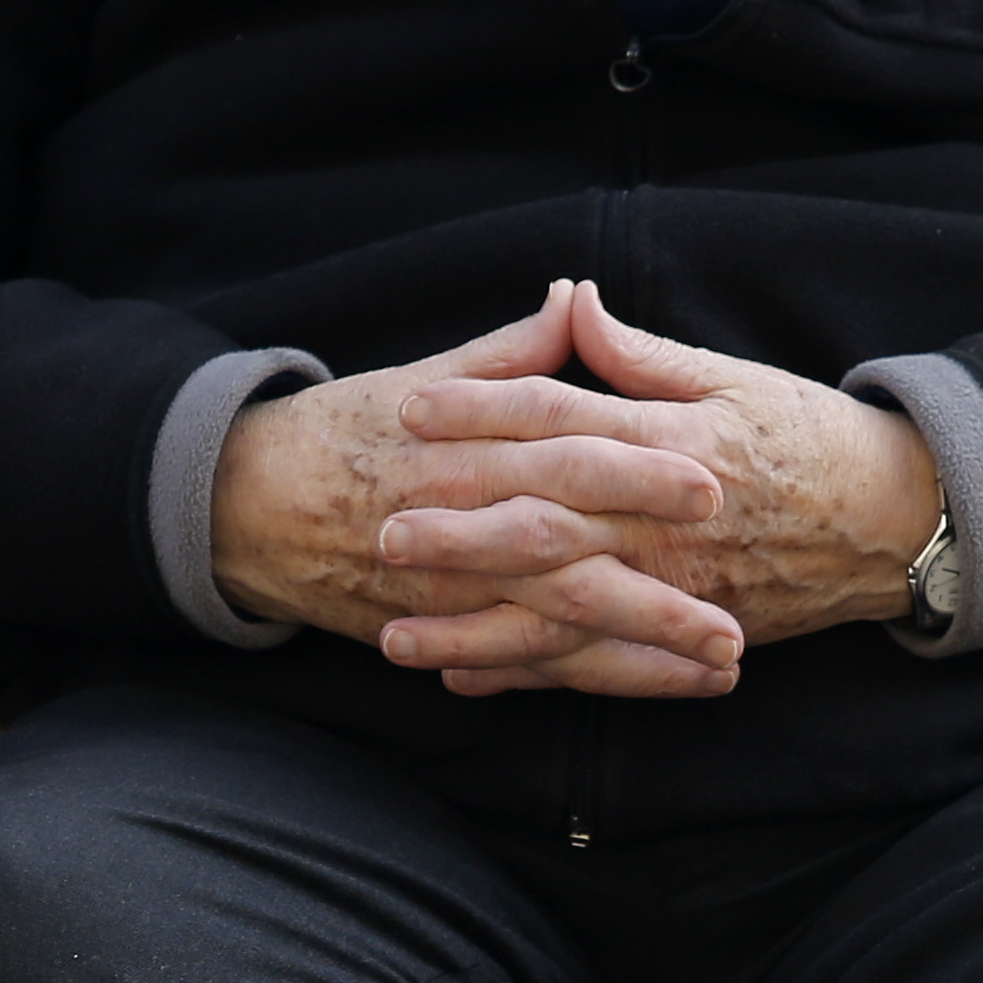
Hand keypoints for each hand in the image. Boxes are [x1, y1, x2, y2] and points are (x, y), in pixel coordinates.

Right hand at [207, 284, 747, 698]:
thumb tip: (576, 298)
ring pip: (553, 626)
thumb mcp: (425, 379)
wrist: (246, 503)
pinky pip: (520, 666)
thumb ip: (511, 354)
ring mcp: (447, 589)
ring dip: (641, 649)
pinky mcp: (435, 632)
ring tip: (724, 662)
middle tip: (737, 603)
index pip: (565, 452)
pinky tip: (658, 684)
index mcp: (466, 446)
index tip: (711, 480)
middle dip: (654, 585)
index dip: (638, 468)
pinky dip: (585, 680)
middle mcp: (459, 521)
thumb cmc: (346, 432)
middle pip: (569, 553)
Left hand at [373, 283, 937, 696]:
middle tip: (383, 532)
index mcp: (669, 442)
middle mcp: (663, 520)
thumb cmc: (807, 437)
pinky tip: (465, 678)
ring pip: (559, 612)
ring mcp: (673, 585)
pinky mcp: (684, 633)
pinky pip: (599, 663)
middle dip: (460, 533)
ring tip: (398, 636)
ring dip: (476, 627)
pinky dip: (531, 676)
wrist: (891, 520)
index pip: (560, 420)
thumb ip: (642, 356)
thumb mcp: (731, 379)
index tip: (413, 410)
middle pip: (546, 524)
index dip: (484, 411)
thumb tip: (574, 304)